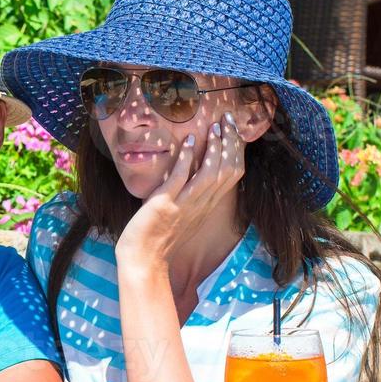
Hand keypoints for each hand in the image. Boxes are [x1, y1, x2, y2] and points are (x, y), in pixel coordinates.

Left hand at [117, 112, 244, 267]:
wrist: (145, 260)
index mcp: (207, 206)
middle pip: (227, 171)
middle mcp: (202, 205)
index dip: (236, 151)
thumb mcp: (184, 215)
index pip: (233, 175)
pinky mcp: (166, 205)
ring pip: (210, 174)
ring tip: (213, 128)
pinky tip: (187, 142)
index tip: (232, 131)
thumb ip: (192, 196)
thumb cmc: (160, 238)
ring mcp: (185, 205)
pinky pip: (181, 179)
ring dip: (213, 149)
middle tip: (227, 121)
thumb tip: (193, 172)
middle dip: (230, 143)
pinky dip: (186, 159)